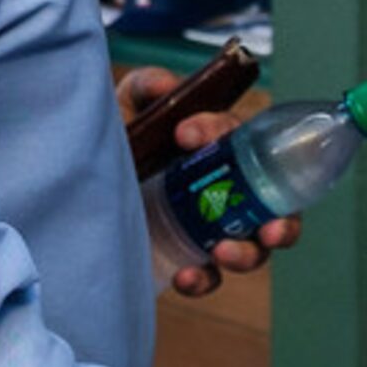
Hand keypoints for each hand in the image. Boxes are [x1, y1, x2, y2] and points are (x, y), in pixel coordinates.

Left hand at [117, 69, 297, 297]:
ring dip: (248, 254)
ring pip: (252, 247)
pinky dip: (202, 280)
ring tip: (224, 252)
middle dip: (283, 219)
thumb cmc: (118, 141)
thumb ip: (145, 86)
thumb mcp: (126, 107)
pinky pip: (208, 277)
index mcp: (217, 146)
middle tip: (270, 226)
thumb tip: (166, 85)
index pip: (237, 134)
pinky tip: (185, 277)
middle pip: (272, 204)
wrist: (82, 184)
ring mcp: (210, 226)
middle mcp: (225, 187)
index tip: (185, 135)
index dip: (218, 131)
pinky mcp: (187, 258)